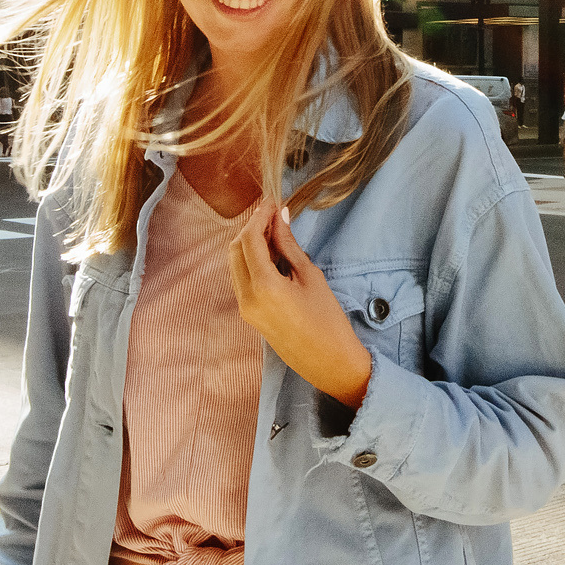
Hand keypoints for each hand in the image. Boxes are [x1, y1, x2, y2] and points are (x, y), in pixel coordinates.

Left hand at [230, 197, 373, 408]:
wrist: (329, 362)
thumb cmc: (328, 320)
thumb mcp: (311, 277)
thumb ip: (289, 245)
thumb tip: (279, 217)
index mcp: (263, 286)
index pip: (249, 239)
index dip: (259, 217)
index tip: (272, 203)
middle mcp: (246, 297)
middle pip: (235, 250)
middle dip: (251, 229)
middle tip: (273, 216)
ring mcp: (244, 308)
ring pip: (235, 264)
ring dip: (249, 244)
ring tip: (274, 233)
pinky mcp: (249, 315)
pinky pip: (241, 279)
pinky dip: (251, 262)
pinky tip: (271, 255)